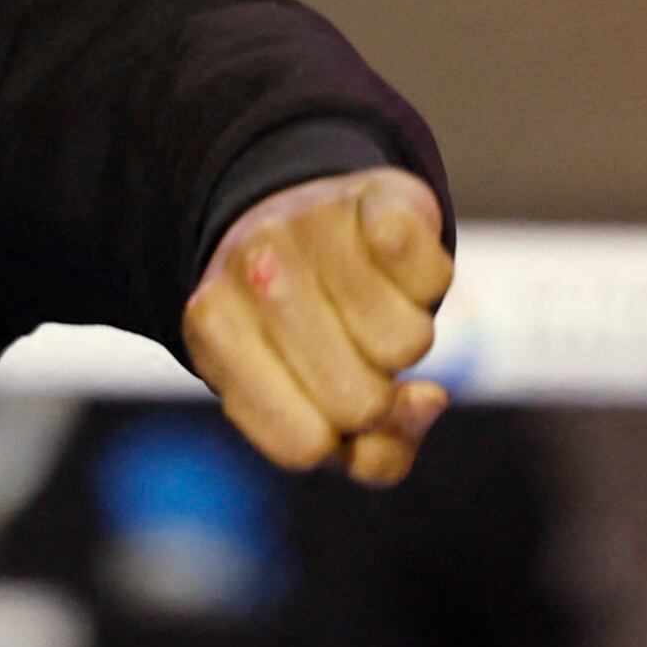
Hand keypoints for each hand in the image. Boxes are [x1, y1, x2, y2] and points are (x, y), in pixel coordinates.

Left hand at [182, 166, 453, 482]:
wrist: (304, 214)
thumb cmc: (310, 337)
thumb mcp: (315, 409)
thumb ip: (376, 452)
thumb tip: (428, 398)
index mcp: (216, 330)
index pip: (304, 442)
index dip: (344, 443)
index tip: (342, 411)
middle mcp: (251, 266)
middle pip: (358, 402)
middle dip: (376, 393)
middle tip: (356, 353)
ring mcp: (309, 221)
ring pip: (403, 346)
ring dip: (404, 338)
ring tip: (370, 309)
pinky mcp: (377, 193)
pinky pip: (431, 276)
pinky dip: (427, 283)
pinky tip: (390, 264)